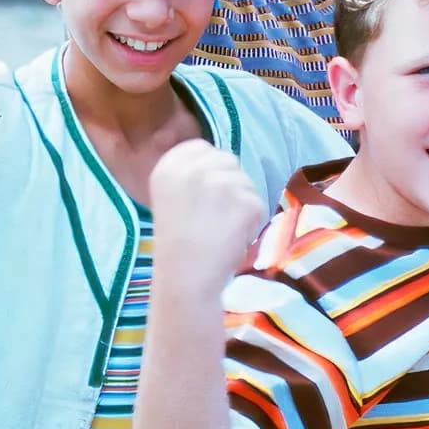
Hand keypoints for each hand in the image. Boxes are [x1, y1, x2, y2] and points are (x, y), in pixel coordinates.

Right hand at [148, 140, 269, 297]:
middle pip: (228, 161)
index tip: (202, 196)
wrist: (185, 280)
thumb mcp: (169, 196)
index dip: (208, 171)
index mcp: (170, 165)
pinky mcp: (247, 202)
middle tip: (212, 217)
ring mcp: (223, 184)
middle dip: (228, 186)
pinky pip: (258, 204)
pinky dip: (251, 223)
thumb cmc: (177, 243)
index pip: (202, 148)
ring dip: (240, 205)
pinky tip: (231, 238)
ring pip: (246, 183)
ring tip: (219, 230)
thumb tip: (221, 159)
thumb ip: (190, 173)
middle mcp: (195, 168)